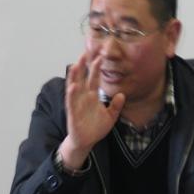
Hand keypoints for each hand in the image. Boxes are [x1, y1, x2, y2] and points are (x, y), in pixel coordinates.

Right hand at [60, 53, 124, 168]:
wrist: (87, 141)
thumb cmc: (96, 127)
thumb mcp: (111, 116)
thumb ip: (116, 105)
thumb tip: (122, 94)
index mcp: (92, 97)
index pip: (94, 78)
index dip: (96, 67)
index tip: (100, 55)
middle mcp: (83, 97)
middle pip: (83, 78)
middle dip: (84, 66)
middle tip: (86, 52)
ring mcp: (77, 104)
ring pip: (75, 87)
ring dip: (74, 76)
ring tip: (76, 64)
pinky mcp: (73, 113)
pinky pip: (71, 102)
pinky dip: (72, 94)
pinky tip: (73, 86)